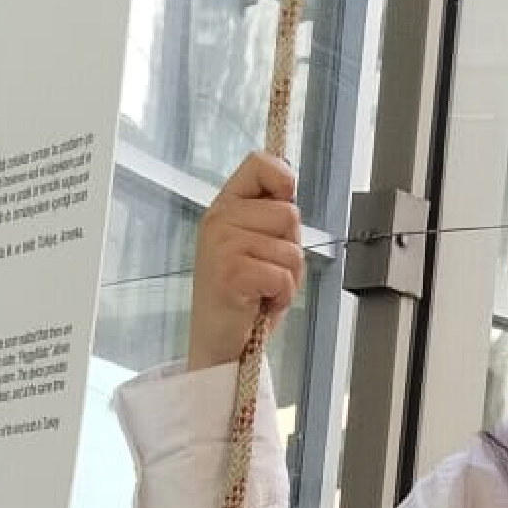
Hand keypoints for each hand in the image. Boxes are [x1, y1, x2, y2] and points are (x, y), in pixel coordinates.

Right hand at [188, 152, 303, 371]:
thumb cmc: (242, 297)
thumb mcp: (256, 247)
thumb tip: (291, 189)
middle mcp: (220, 219)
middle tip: (266, 271)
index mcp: (225, 207)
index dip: (283, 180)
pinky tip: (260, 304)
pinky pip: (283, 276)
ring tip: (262, 290)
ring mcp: (223, 245)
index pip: (259, 164)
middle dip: (290, 248)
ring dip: (287, 278)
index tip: (284, 200)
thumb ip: (271, 218)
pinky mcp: (232, 273)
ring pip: (290, 249)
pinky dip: (281, 297)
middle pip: (289, 214)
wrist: (217, 343)